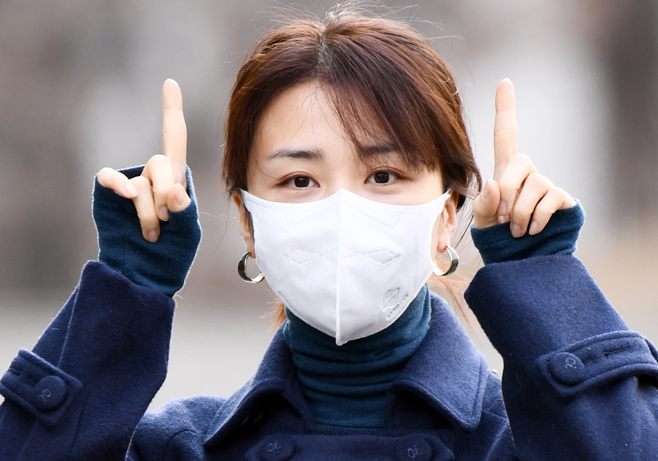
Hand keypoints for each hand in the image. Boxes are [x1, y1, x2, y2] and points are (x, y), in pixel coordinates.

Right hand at [97, 79, 190, 242]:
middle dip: (167, 192)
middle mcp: (153, 174)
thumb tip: (175, 196)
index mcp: (177, 177)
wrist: (146, 271)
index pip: (175, 137)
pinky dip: (118, 184)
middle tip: (167, 220)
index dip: (171, 110)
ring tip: (153, 233)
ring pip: (140, 183)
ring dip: (147, 211)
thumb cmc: (172, 250)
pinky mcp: (110, 193)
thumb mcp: (187, 231)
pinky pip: (110, 177)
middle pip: (161, 163)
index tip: (169, 82)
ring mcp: (130, 182)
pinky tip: (127, 194)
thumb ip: (183, 211)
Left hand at [473, 79, 575, 236]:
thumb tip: (496, 186)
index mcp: (504, 170)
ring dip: (518, 213)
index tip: (504, 82)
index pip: (505, 134)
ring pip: (532, 186)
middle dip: (505, 196)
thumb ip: (483, 204)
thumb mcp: (482, 221)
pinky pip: (548, 200)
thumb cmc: (498, 236)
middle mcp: (527, 171)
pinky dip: (535, 219)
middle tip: (502, 219)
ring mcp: (545, 183)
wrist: (521, 260)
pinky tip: (531, 230)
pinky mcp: (562, 198)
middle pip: (515, 167)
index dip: (506, 108)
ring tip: (515, 229)